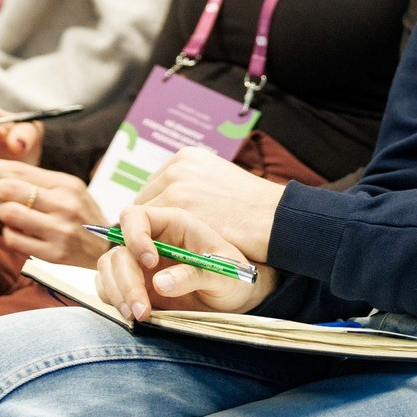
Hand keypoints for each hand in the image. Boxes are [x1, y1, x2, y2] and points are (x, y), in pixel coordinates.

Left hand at [0, 158, 108, 265]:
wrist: (107, 249)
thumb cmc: (81, 217)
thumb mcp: (69, 191)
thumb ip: (37, 183)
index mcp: (67, 185)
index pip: (21, 170)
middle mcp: (65, 205)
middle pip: (11, 189)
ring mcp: (59, 230)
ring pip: (9, 214)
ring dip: (1, 212)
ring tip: (7, 212)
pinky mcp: (53, 254)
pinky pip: (13, 239)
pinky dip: (9, 233)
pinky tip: (18, 231)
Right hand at [96, 203, 273, 321]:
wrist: (233, 298)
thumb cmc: (232, 277)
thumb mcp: (222, 275)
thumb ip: (194, 275)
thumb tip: (159, 283)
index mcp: (173, 224)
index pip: (137, 216)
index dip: (135, 236)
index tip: (149, 262)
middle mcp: (151, 240)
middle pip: (119, 249)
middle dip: (126, 280)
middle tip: (142, 309)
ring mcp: (139, 262)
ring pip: (109, 268)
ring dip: (116, 293)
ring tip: (138, 316)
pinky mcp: (134, 284)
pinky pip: (109, 286)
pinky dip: (114, 301)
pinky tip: (133, 317)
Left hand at [133, 147, 286, 261]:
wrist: (274, 219)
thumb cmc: (253, 212)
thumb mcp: (221, 185)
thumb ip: (197, 189)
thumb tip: (181, 204)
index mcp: (188, 157)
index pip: (155, 187)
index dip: (157, 211)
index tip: (161, 230)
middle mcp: (178, 166)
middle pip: (145, 199)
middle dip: (150, 224)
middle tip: (156, 247)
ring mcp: (175, 184)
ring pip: (143, 216)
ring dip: (146, 237)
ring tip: (155, 257)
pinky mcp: (176, 206)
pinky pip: (148, 229)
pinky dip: (149, 246)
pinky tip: (159, 259)